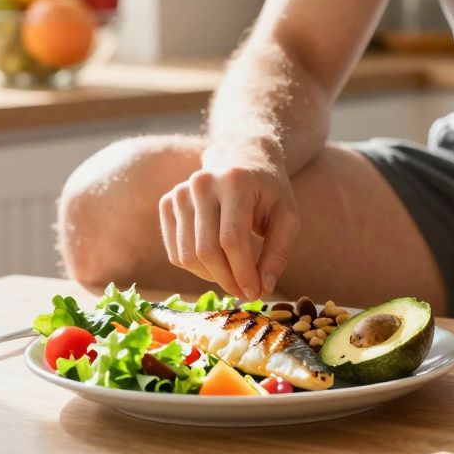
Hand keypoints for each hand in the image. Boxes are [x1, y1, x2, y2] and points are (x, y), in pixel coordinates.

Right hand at [158, 150, 299, 300]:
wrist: (241, 160)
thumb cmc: (268, 192)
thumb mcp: (287, 217)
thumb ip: (278, 252)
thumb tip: (264, 288)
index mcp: (235, 181)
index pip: (232, 239)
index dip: (242, 272)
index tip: (255, 293)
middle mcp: (202, 183)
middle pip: (206, 250)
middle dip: (227, 279)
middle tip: (245, 293)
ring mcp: (180, 192)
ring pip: (187, 255)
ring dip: (211, 277)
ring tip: (233, 277)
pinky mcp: (167, 203)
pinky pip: (175, 252)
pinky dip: (196, 268)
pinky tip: (216, 264)